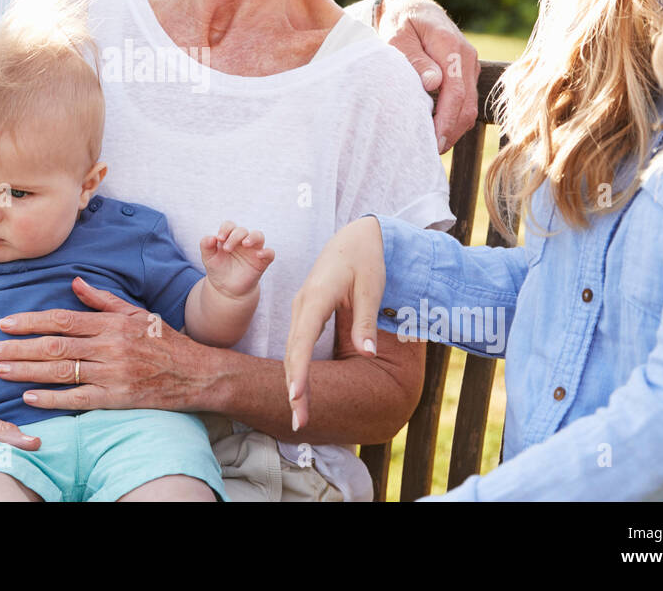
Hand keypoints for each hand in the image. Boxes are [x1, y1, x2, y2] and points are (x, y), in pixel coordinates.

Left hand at [0, 277, 216, 411]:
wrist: (197, 373)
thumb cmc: (165, 341)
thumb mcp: (136, 313)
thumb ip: (103, 300)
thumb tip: (76, 282)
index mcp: (111, 324)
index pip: (62, 320)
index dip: (30, 322)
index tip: (6, 324)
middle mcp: (109, 346)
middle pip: (54, 346)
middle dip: (18, 347)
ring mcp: (113, 374)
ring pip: (61, 372)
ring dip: (27, 371)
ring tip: (0, 369)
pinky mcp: (118, 398)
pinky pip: (78, 399)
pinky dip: (52, 398)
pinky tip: (29, 396)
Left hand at [199, 221, 273, 298]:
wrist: (226, 289)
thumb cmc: (218, 270)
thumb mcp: (208, 258)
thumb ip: (206, 246)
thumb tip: (211, 237)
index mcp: (229, 237)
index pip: (230, 225)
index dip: (225, 229)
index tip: (219, 239)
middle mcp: (242, 241)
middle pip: (242, 230)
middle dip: (234, 237)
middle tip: (227, 249)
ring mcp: (253, 250)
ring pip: (258, 236)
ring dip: (252, 237)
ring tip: (245, 244)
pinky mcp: (262, 262)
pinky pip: (270, 253)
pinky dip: (266, 252)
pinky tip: (258, 255)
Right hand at [284, 217, 385, 430]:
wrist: (354, 238)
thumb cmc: (365, 261)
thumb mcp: (371, 288)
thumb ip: (366, 322)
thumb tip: (368, 355)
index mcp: (316, 297)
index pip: (302, 340)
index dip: (299, 371)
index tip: (297, 398)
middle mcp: (302, 306)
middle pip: (292, 353)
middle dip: (294, 389)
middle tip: (299, 423)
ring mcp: (301, 310)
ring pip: (291, 352)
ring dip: (293, 384)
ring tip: (298, 415)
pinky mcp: (304, 314)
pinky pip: (296, 346)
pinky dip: (296, 370)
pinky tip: (300, 391)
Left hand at [376, 0, 479, 151]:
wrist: (412, 9)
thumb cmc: (400, 23)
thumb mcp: (398, 35)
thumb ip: (414, 58)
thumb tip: (434, 83)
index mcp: (450, 46)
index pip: (455, 90)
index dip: (446, 119)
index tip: (433, 140)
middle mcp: (466, 57)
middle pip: (467, 104)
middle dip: (450, 131)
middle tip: (429, 152)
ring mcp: (469, 66)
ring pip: (470, 106)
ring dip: (453, 129)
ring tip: (432, 147)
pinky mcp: (466, 74)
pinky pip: (466, 102)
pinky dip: (454, 120)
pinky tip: (437, 132)